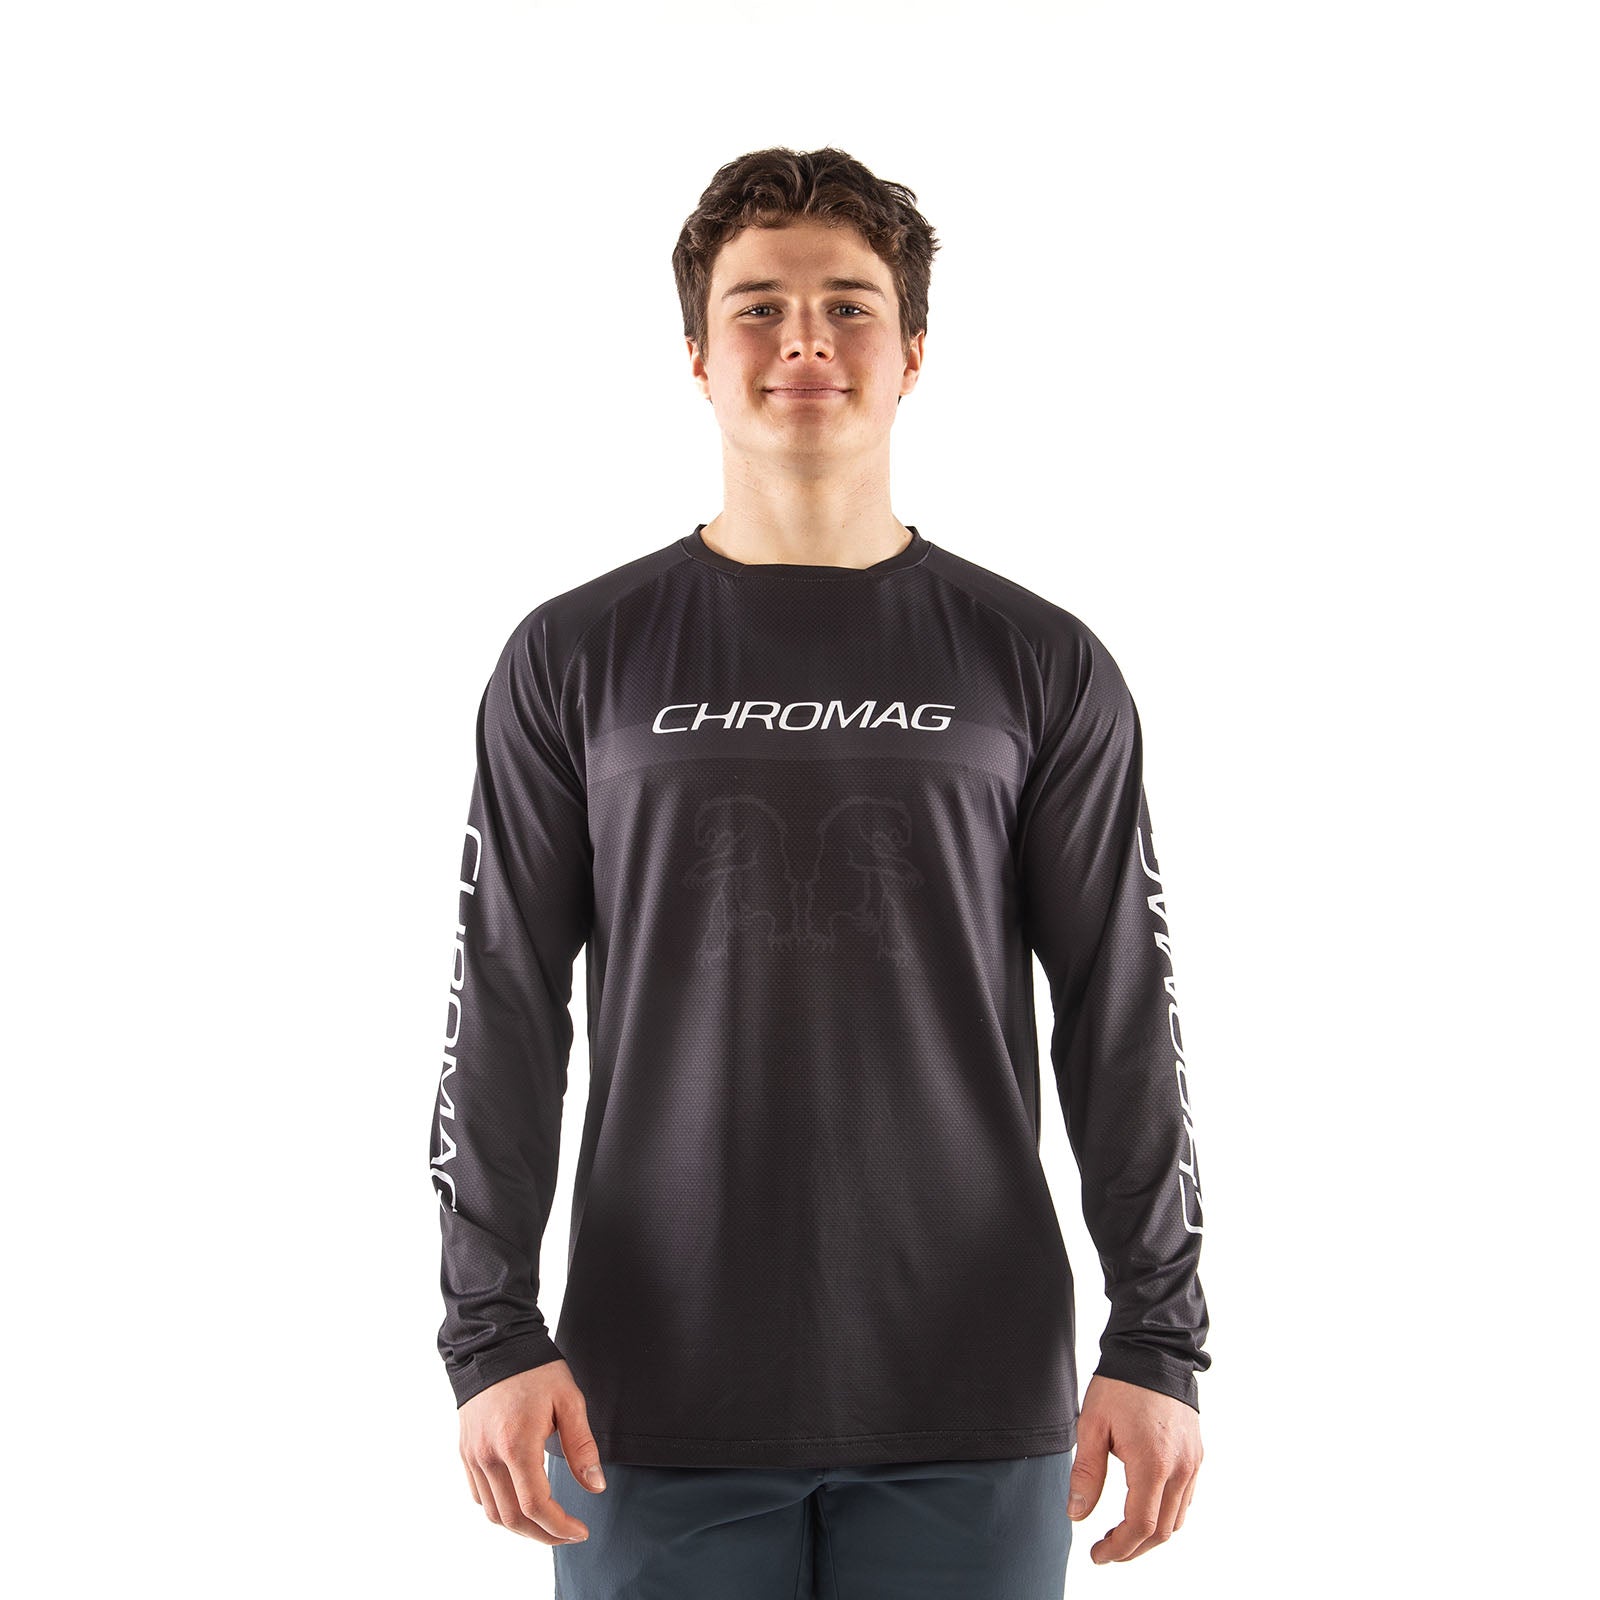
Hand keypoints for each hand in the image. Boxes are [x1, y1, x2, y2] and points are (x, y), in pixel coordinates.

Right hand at [458, 1359, 606, 1544]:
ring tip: (548, 1523)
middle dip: (544, 1534)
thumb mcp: (569, 1401)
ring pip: (493, 1513)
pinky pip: (478, 1495)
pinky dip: (500, 1509)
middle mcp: (489, 1456)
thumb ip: (582, 1447)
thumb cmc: (535, 1370)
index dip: (560, 1527)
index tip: (580, 1531)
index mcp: (516, 1444)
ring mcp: (473, 1456)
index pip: (535, 1506)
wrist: (494, 1344)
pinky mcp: (465, 1452)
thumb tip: (595, 1487)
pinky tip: (521, 1503)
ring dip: (521, 1527)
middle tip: (569, 1533)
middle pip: (512, 1518)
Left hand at [1068, 1374, 1201, 1562]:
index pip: (1140, 1526)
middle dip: (1132, 1548)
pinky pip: (1185, 1499)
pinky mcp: (1196, 1455)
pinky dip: (1165, 1514)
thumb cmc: (1121, 1385)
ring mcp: (1192, 1463)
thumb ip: (1086, 1474)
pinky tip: (1143, 1508)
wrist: (1154, 1350)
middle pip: (1161, 1531)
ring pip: (1176, 1519)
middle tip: (1105, 1550)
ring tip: (1121, 1534)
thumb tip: (1077, 1515)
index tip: (1098, 1555)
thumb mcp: (1092, 1426)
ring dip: (1150, 1535)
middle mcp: (1180, 1468)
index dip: (1118, 1548)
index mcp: (1153, 1463)